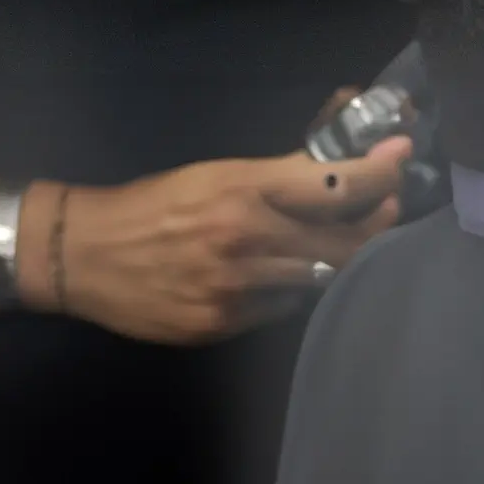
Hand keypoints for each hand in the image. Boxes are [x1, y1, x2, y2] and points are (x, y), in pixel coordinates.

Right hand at [55, 141, 406, 343]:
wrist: (83, 254)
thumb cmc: (154, 203)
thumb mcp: (216, 173)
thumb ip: (279, 173)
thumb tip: (340, 162)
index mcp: (243, 190)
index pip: (333, 184)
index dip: (378, 174)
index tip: (400, 159)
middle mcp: (244, 239)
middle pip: (340, 242)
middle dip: (374, 224)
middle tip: (386, 208)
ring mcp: (234, 288)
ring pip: (317, 280)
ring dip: (339, 262)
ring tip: (346, 242)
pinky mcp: (219, 324)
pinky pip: (280, 310)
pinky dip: (293, 293)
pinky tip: (289, 277)